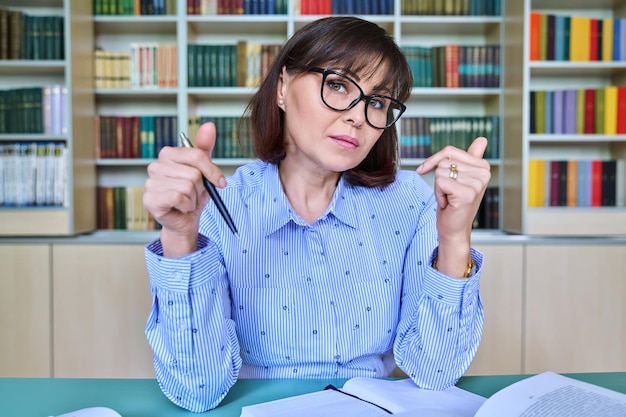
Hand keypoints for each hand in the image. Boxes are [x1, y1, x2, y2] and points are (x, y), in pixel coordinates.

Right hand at [143, 122, 224, 256]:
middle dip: (200, 188)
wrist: (186, 220)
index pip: (197, 155)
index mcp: (168, 154)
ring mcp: (150, 182)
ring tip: (187, 201)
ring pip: (187, 186)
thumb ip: (205, 148)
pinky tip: (180, 208)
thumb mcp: (204, 170)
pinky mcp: (149, 199)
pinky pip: (178, 197)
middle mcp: (155, 166)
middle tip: (194, 194)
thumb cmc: (193, 194)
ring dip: (193, 199)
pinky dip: (186, 206)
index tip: (219, 182)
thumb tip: (209, 125)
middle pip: (194, 173)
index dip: (212, 171)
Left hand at [416, 137, 490, 275]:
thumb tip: (483, 139)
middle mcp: (484, 172)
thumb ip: (471, 158)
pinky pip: (440, 182)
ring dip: (439, 188)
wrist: (453, 228)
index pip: (449, 151)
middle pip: (444, 162)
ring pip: (441, 172)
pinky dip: (439, 194)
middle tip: (450, 193)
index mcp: (483, 166)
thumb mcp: (461, 177)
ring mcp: (477, 183)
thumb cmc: (454, 203)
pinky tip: (449, 203)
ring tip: (450, 198)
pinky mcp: (467, 193)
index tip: (426, 170)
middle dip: (439, 179)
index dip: (434, 161)